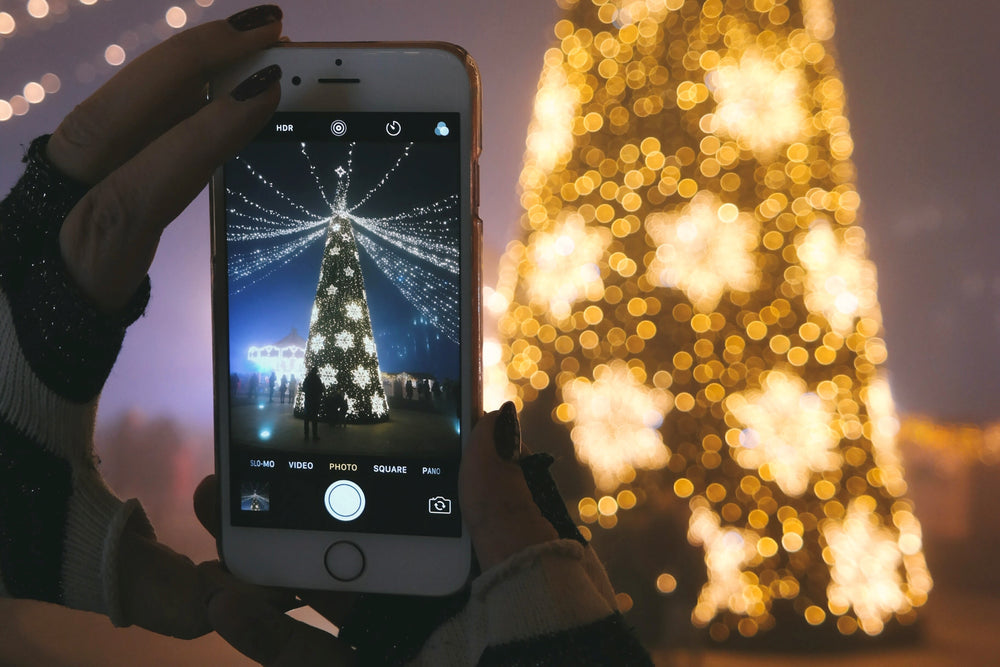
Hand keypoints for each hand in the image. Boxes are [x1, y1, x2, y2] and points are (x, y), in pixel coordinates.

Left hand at [42, 4, 284, 636]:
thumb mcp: (59, 551)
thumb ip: (151, 581)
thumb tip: (240, 603)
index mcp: (43, 322)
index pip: (123, 207)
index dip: (196, 146)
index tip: (269, 98)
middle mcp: (22, 263)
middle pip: (97, 135)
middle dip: (185, 68)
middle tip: (274, 30)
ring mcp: (17, 245)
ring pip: (86, 135)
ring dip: (165, 82)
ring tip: (247, 52)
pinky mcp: (28, 249)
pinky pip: (86, 164)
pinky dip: (141, 122)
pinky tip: (188, 119)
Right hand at [196, 406, 558, 665]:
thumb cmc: (562, 645)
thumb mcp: (538, 565)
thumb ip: (498, 502)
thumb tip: (487, 417)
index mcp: (476, 559)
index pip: (410, 500)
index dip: (362, 468)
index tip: (320, 434)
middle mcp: (433, 598)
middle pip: (349, 544)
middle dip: (292, 507)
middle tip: (240, 472)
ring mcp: (399, 643)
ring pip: (318, 599)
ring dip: (263, 564)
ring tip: (219, 521)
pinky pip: (309, 660)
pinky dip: (264, 635)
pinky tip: (225, 600)